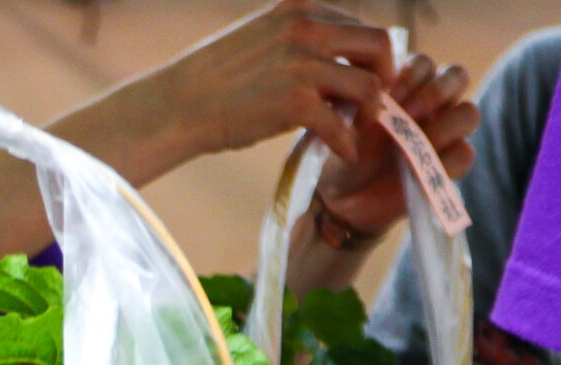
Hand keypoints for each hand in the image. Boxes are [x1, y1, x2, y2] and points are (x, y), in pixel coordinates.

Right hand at [144, 1, 391, 166]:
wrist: (176, 105)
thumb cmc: (211, 78)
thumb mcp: (258, 36)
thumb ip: (294, 38)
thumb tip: (328, 59)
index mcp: (298, 8)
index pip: (358, 24)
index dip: (367, 55)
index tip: (362, 78)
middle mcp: (306, 29)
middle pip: (380, 44)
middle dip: (384, 75)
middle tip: (373, 101)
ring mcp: (303, 66)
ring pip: (371, 85)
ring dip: (371, 111)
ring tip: (356, 128)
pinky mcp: (296, 104)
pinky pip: (343, 126)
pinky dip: (348, 144)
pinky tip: (343, 153)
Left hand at [314, 53, 480, 240]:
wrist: (341, 199)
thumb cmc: (345, 153)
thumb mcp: (345, 124)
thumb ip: (363, 101)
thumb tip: (379, 90)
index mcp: (408, 88)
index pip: (425, 64)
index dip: (410, 73)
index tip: (385, 94)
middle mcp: (433, 107)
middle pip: (457, 76)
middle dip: (435, 90)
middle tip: (408, 111)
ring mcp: (445, 136)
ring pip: (469, 113)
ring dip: (444, 124)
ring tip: (413, 144)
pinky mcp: (449, 167)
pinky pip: (464, 153)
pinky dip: (444, 159)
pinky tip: (416, 169)